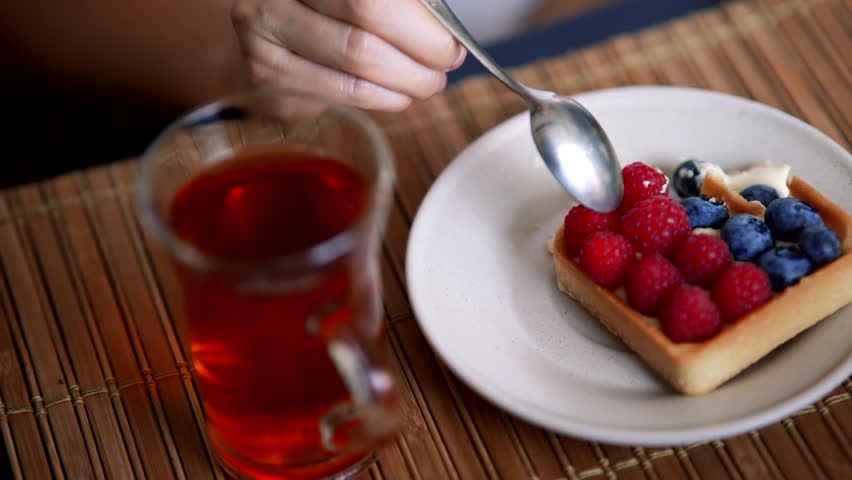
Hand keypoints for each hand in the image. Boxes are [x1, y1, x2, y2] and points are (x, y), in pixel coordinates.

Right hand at [232, 0, 465, 110]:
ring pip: (354, 76)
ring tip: (425, 83)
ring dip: (404, 86)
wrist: (266, 22)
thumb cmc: (325, 3)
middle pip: (362, 42)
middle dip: (417, 62)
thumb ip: (398, 4)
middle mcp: (275, 2)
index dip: (418, 29)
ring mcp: (265, 42)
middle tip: (442, 68)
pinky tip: (394, 93)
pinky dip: (381, 99)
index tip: (449, 43)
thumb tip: (445, 32)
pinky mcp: (268, 81)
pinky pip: (340, 97)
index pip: (370, 3)